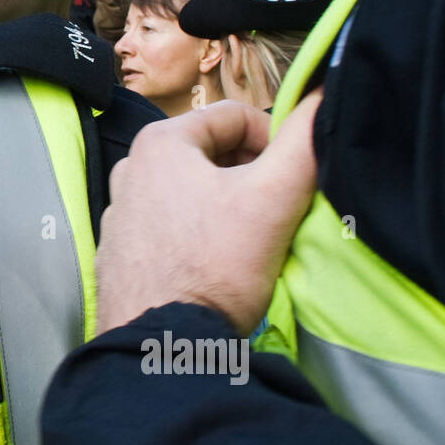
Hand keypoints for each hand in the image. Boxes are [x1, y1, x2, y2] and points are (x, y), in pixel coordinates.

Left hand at [95, 92, 321, 333]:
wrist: (161, 347)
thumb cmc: (214, 267)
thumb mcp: (272, 199)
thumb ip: (304, 142)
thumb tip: (323, 96)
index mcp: (159, 143)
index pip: (236, 116)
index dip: (276, 142)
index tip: (294, 180)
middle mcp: (129, 171)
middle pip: (211, 154)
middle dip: (251, 176)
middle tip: (277, 213)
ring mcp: (120, 214)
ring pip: (192, 192)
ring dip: (227, 208)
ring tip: (249, 244)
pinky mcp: (121, 254)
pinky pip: (171, 228)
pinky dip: (199, 236)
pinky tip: (217, 267)